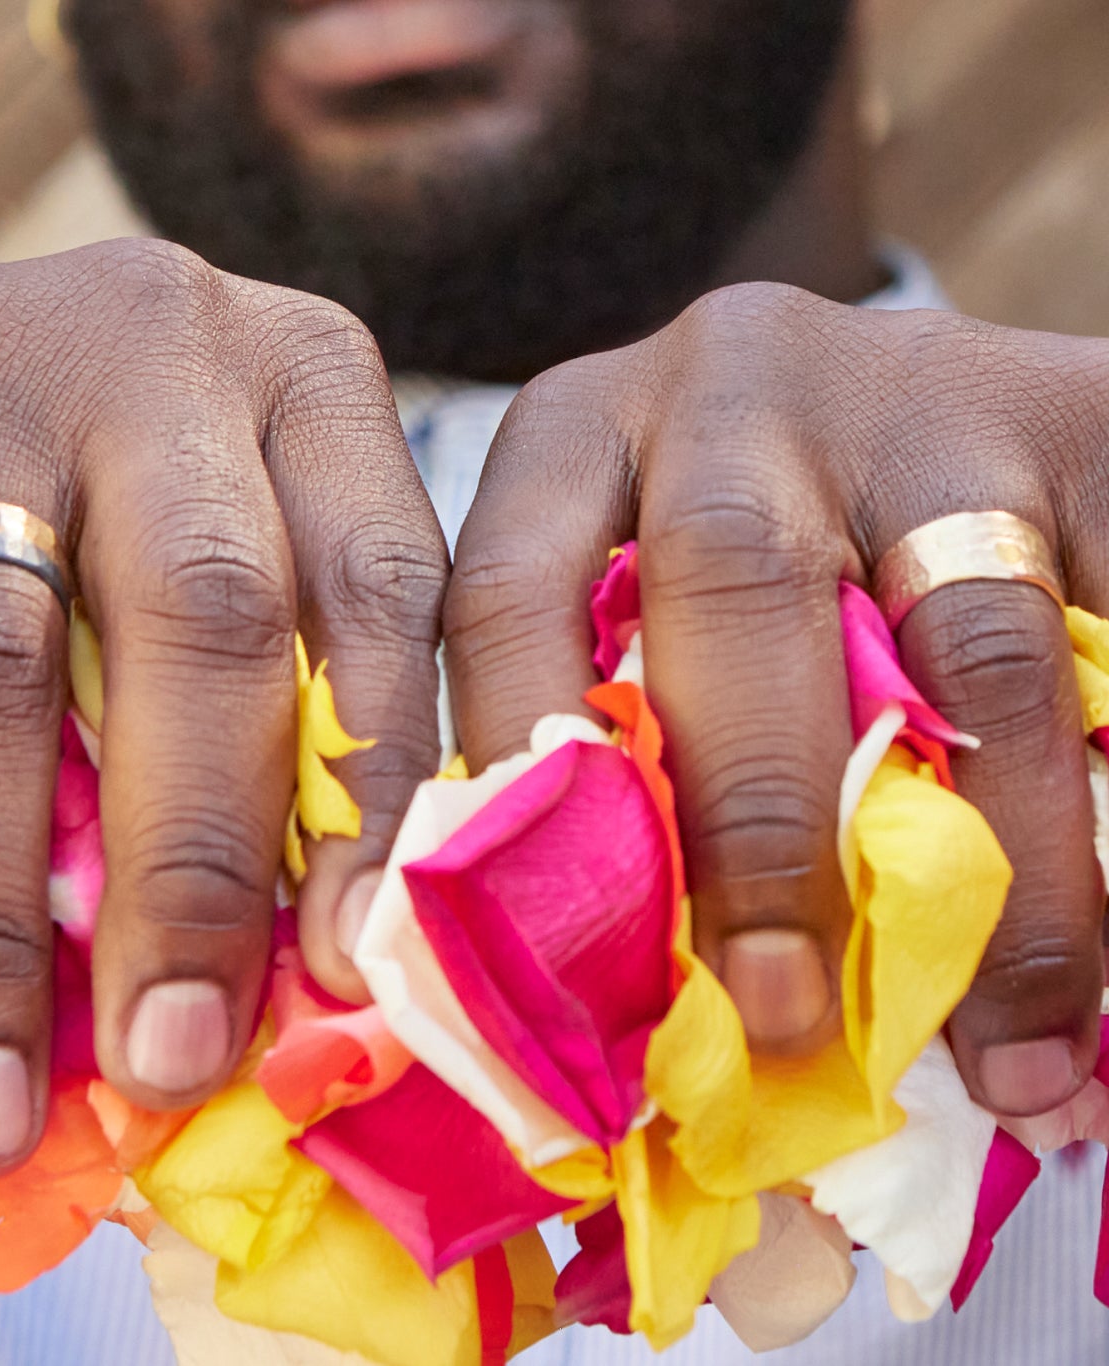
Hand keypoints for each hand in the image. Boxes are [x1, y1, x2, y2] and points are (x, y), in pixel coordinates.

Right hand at [0, 240, 446, 1176]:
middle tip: (168, 1069)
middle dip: (189, 872)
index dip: (376, 792)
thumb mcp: (144, 606)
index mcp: (287, 379)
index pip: (377, 592)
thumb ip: (217, 749)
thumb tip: (255, 1026)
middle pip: (203, 618)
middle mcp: (142, 340)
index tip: (351, 978)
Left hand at [441, 281, 1108, 1115]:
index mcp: (578, 435)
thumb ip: (614, 737)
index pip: (501, 592)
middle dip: (755, 826)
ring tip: (1005, 1056)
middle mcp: (728, 385)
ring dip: (992, 869)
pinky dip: (1089, 816)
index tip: (532, 942)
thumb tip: (595, 989)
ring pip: (960, 643)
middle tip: (782, 1014)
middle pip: (727, 585)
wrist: (962, 417)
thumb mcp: (651, 609)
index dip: (512, 765)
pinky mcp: (1076, 432)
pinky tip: (1082, 968)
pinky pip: (1087, 649)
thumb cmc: (760, 563)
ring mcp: (913, 398)